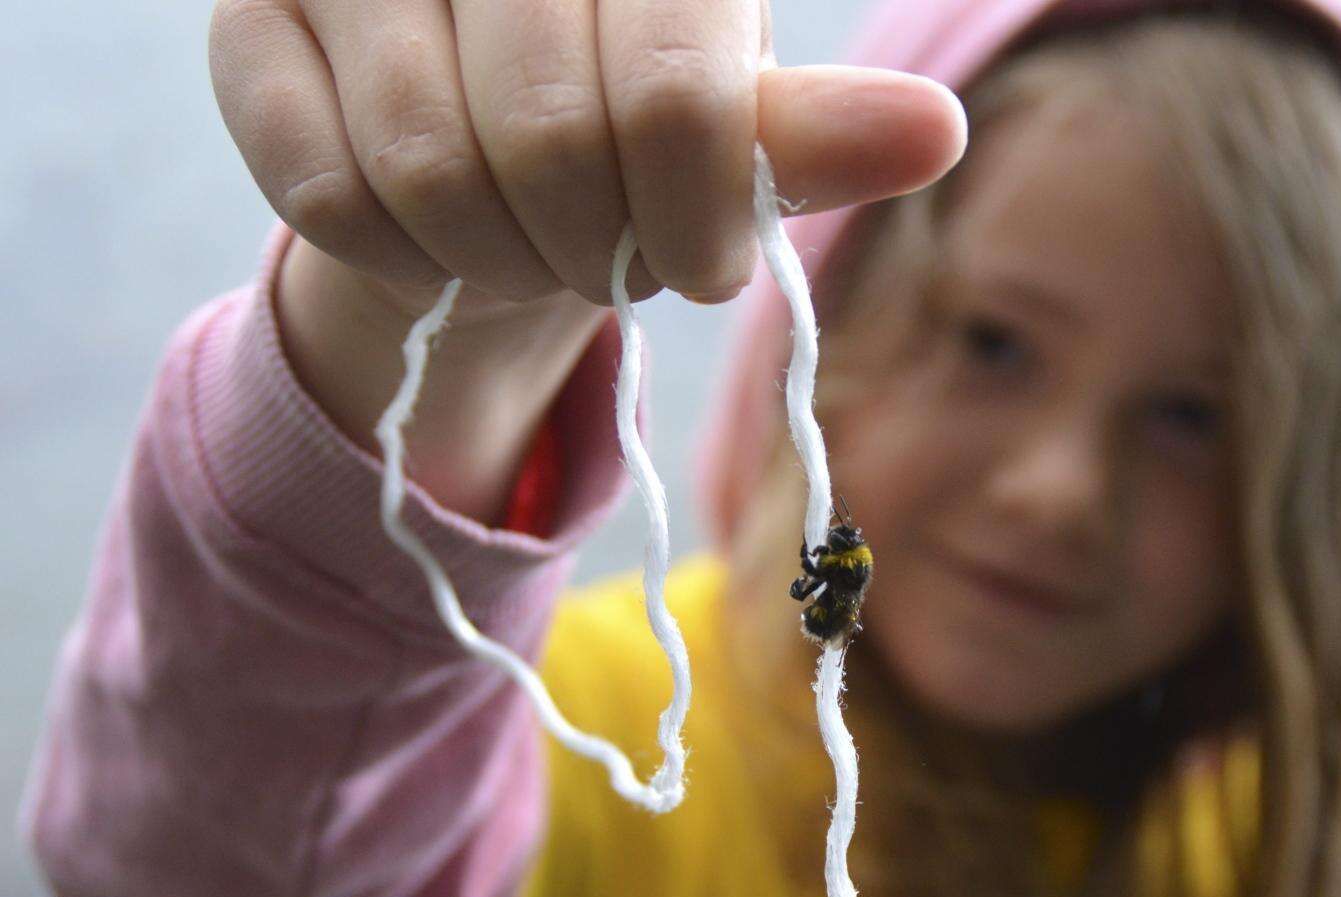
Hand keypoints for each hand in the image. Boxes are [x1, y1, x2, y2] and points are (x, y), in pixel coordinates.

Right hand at [209, 0, 967, 321]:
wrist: (492, 136)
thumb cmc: (638, 116)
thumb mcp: (735, 126)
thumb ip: (808, 133)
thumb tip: (930, 131)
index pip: (677, 94)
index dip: (697, 218)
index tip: (709, 266)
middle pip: (548, 141)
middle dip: (596, 246)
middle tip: (607, 250)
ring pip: (428, 171)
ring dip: (503, 257)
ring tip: (531, 236)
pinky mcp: (248, 23)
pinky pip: (330, 196)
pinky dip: (408, 258)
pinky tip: (440, 233)